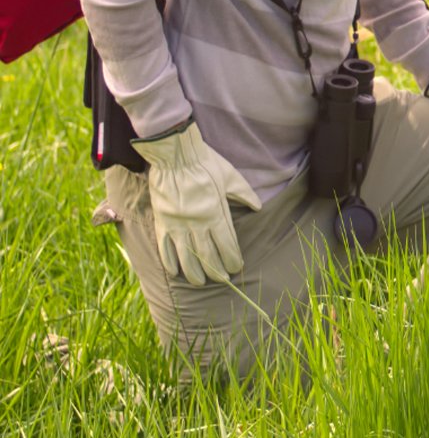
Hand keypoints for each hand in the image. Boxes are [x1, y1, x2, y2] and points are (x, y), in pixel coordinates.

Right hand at [131, 120, 260, 286]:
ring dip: (194, 272)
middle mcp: (197, 223)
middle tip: (223, 280)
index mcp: (215, 212)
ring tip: (200, 282)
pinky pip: (165, 247)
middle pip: (207, 254)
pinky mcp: (162, 221)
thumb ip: (244, 194)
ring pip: (186, 256)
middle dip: (216, 269)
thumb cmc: (206, 164)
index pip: (226, 243)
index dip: (232, 257)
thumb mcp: (231, 176)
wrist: (176, 155)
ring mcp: (178, 224)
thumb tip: (258, 207)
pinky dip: (170, 261)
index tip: (237, 267)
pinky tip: (176, 272)